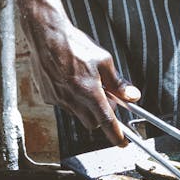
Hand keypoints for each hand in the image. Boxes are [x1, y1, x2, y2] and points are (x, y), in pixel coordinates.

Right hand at [28, 10, 137, 147]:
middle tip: (105, 98)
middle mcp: (73, 99)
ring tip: (85, 83)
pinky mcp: (47, 96)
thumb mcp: (104, 60)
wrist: (46, 35)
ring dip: (85, 106)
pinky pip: (63, 104)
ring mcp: (58, 99)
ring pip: (77, 114)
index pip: (107, 121)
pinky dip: (70, 98)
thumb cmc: (75, 45)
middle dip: (100, 116)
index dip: (116, 135)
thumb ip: (118, 83)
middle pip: (92, 122)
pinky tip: (69, 80)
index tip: (123, 143)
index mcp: (90, 91)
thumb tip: (132, 97)